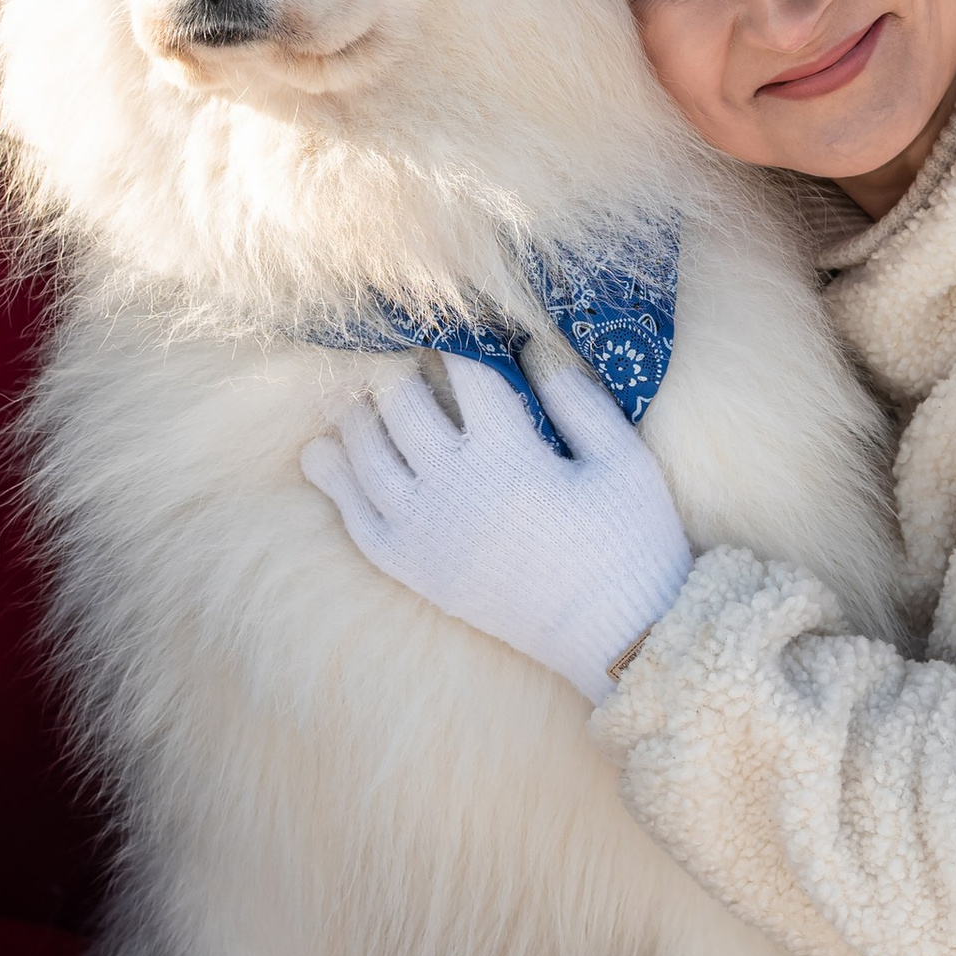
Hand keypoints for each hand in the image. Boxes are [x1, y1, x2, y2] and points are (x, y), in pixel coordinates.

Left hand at [302, 351, 693, 701]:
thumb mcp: (624, 461)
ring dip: (355, 413)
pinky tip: (326, 454)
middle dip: (395, 367)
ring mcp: (427, 532)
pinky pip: (356, 519)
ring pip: (365, 456)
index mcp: (509, 454)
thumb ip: (580, 400)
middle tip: (395, 347)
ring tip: (354, 387)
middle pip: (401, 405)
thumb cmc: (629, 543)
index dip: (457, 336)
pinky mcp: (415, 570)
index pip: (466, 372)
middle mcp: (455, 487)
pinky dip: (335, 481)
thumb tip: (538, 350)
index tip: (451, 317)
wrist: (613, 638)